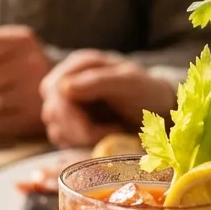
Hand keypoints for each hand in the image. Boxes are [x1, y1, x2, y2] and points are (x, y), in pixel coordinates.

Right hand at [39, 50, 175, 148]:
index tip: (92, 132)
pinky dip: (80, 144)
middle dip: (77, 132)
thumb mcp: (128, 82)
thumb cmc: (146, 92)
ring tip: (110, 134)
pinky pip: (63, 139)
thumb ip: (98, 81)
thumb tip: (64, 87)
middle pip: (53, 112)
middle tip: (107, 136)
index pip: (55, 90)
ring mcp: (66, 103)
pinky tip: (102, 138)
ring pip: (56, 128)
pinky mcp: (70, 123)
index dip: (68, 116)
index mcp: (79, 65)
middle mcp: (67, 81)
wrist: (157, 110)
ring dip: (81, 140)